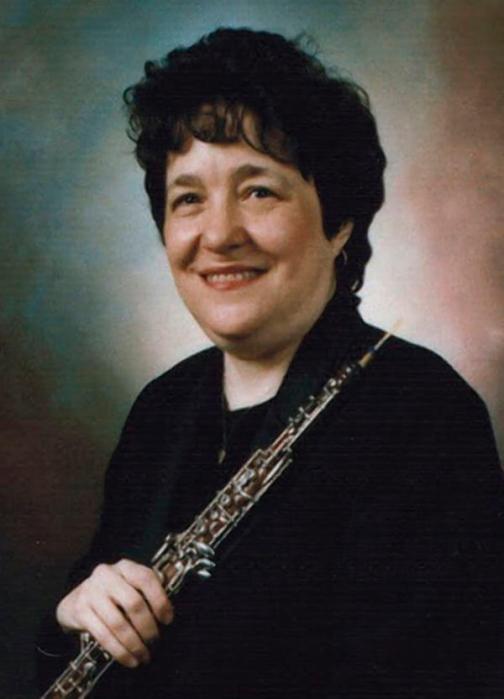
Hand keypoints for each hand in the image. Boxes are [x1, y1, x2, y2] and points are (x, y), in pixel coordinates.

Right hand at [56, 559, 172, 667]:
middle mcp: (107, 575)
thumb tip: (166, 616)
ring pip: (118, 623)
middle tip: (155, 641)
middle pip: (134, 602)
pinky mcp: (80, 611)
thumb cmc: (110, 595)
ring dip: (134, 644)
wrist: (74, 601)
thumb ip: (146, 595)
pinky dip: (119, 651)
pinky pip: (103, 635)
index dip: (160, 600)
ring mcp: (91, 592)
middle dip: (148, 627)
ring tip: (143, 655)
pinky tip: (129, 659)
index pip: (146, 578)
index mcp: (125, 567)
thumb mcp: (128, 586)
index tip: (167, 619)